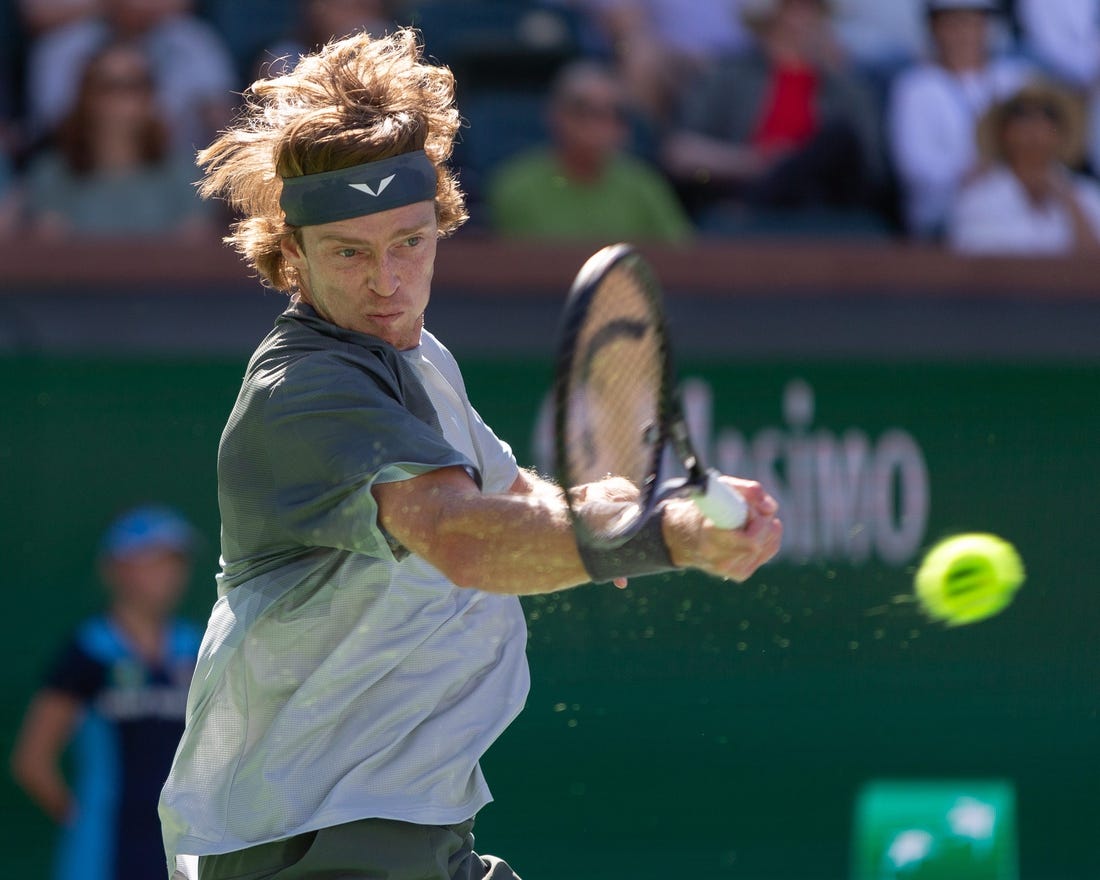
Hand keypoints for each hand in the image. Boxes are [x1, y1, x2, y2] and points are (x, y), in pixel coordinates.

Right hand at [662, 478, 781, 581]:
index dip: (755, 519)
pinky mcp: (739, 574)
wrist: (682, 536)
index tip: (747, 508)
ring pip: (769, 546)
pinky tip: (752, 530)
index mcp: (710, 537)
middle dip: (762, 521)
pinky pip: (767, 552)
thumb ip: (747, 491)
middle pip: (761, 542)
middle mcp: (719, 559)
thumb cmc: (702, 508)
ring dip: (765, 528)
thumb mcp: (719, 489)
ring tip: (747, 520)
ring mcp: (730, 570)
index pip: (751, 540)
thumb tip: (770, 508)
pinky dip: (766, 538)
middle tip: (751, 510)